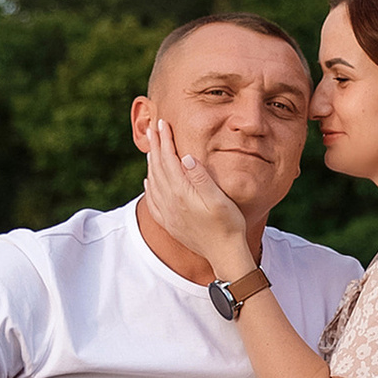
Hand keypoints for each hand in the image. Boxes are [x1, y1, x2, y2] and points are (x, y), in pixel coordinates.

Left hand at [143, 115, 252, 275]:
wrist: (224, 254)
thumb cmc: (229, 224)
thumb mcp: (219, 199)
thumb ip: (201, 178)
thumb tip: (186, 157)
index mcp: (182, 193)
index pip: (168, 160)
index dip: (165, 140)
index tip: (162, 123)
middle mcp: (170, 203)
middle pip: (157, 168)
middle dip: (155, 146)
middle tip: (152, 128)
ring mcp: (168, 214)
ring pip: (153, 183)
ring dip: (151, 164)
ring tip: (151, 149)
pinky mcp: (170, 224)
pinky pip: (153, 202)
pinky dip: (149, 188)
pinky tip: (148, 183)